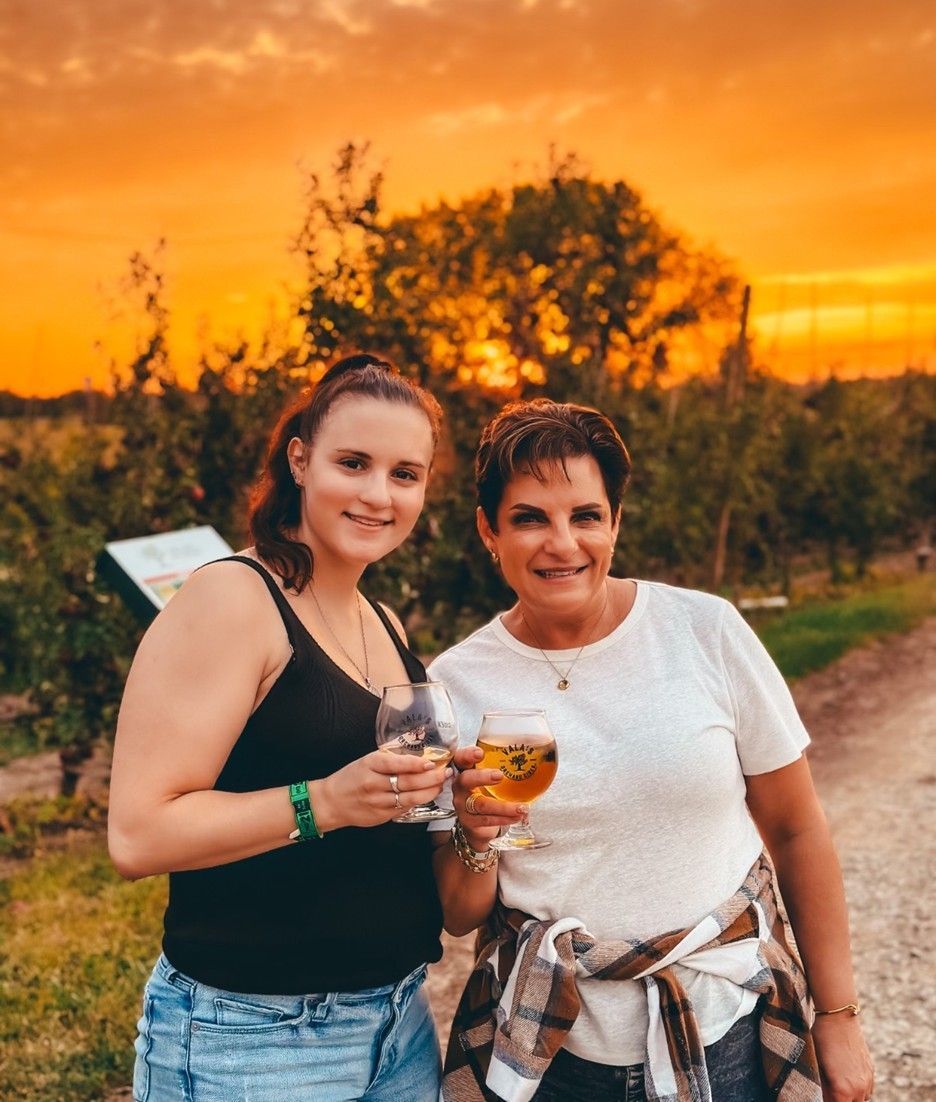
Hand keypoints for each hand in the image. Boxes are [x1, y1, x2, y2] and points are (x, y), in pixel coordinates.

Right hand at [312, 750, 449, 830]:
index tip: (432, 763)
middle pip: (407, 782)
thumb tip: (419, 757)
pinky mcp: (381, 816)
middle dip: (431, 778)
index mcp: (370, 765)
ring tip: (440, 785)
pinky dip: (418, 802)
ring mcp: (378, 802)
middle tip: (445, 773)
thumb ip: (390, 759)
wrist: (331, 802)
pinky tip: (427, 795)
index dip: (416, 764)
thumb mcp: (368, 761)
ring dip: (429, 792)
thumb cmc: (351, 777)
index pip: (396, 764)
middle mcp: (374, 784)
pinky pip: (404, 809)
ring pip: (410, 798)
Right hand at [451, 745, 524, 849]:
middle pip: (466, 779)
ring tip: (522, 807)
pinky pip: (487, 820)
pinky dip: (504, 818)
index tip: (480, 753)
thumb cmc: (485, 791)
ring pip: (481, 804)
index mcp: (464, 769)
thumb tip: (535, 757)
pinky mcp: (469, 821)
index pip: (460, 758)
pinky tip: (517, 816)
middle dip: (482, 777)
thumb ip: (503, 765)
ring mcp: (463, 804)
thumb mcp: (488, 775)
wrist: (477, 820)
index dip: (467, 755)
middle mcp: (460, 786)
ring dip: (504, 807)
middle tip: (499, 775)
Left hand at [812, 1014, 873, 1100]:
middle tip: (830, 1092)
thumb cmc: (822, 1039)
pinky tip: (848, 1081)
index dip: (828, 1101)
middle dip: (840, 1099)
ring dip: (851, 1098)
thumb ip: (823, 1086)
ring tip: (838, 1088)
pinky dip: (859, 1090)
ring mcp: (868, 1080)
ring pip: (861, 1100)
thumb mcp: (817, 1065)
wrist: (839, 1017)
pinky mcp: (871, 1071)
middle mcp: (859, 1089)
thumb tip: (823, 1095)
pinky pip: (867, 1090)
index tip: (822, 1096)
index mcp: (843, 1090)